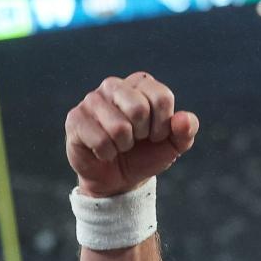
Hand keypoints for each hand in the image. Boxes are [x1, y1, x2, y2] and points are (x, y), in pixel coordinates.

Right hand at [65, 72, 198, 197]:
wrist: (119, 177)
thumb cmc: (147, 153)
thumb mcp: (174, 144)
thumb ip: (186, 130)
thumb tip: (183, 119)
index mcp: (141, 84)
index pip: (161, 97)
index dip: (163, 124)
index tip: (157, 134)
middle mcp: (114, 85)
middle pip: (139, 108)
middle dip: (143, 133)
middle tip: (137, 139)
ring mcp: (91, 100)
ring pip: (119, 127)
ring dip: (124, 145)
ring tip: (120, 144)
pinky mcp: (75, 118)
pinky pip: (100, 140)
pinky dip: (108, 153)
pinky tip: (104, 150)